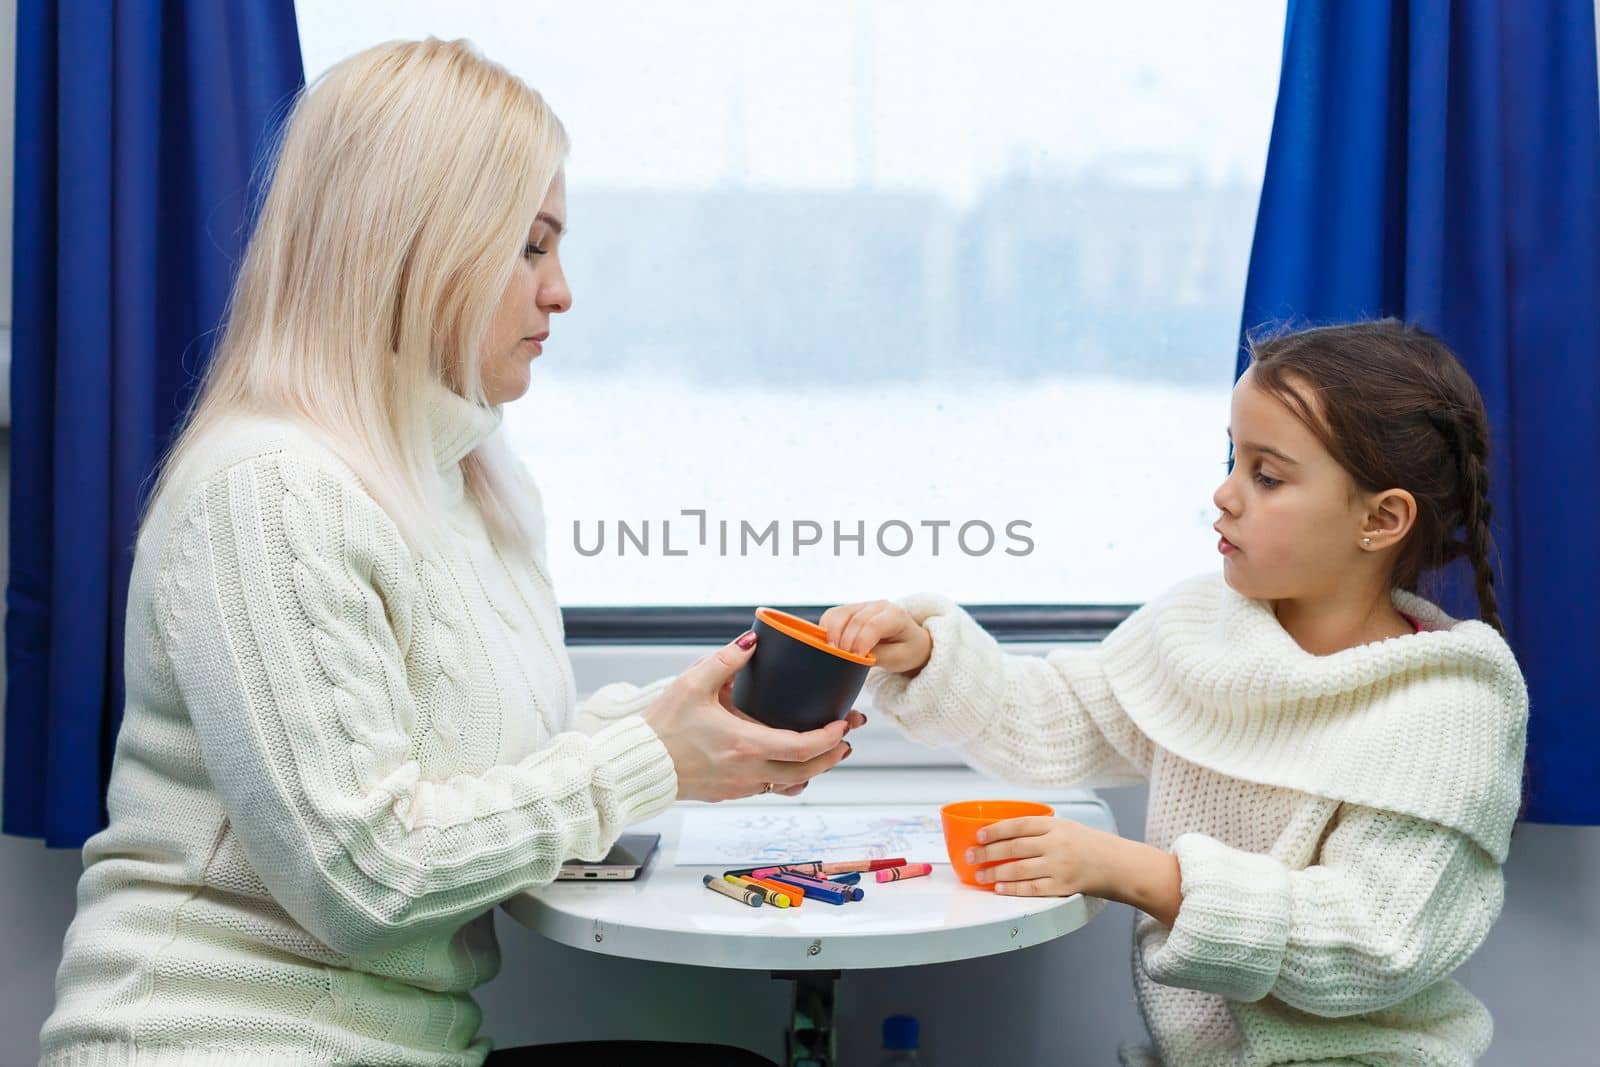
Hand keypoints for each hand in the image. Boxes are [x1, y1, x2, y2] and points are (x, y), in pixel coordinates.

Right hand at [642, 631, 855, 801]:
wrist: (637, 764)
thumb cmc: (662, 726)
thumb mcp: (692, 684)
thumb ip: (725, 661)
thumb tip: (751, 641)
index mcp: (745, 745)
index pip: (802, 748)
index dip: (829, 738)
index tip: (842, 724)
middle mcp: (747, 771)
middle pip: (806, 772)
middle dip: (832, 757)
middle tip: (847, 740)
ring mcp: (739, 787)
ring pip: (789, 785)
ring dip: (811, 770)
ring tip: (826, 753)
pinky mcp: (728, 793)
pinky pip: (768, 789)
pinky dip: (787, 778)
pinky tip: (789, 765)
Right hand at [819, 600, 932, 673]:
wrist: (910, 641)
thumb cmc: (907, 650)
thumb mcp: (899, 658)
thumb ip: (877, 656)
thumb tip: (853, 657)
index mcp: (896, 615)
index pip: (873, 625)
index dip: (861, 642)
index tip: (855, 658)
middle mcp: (878, 606)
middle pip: (854, 620)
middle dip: (845, 642)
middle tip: (842, 660)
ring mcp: (862, 605)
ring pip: (838, 615)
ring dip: (832, 635)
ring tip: (834, 653)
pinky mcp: (850, 610)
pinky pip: (831, 616)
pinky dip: (826, 630)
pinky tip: (830, 644)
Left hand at [965, 816, 1129, 898]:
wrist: (1119, 865)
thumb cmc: (1091, 846)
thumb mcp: (1067, 827)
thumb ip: (1041, 830)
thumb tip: (1005, 835)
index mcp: (1056, 826)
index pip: (1018, 824)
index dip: (995, 830)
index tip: (978, 835)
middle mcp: (1056, 845)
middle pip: (1013, 848)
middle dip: (987, 852)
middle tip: (971, 856)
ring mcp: (1059, 867)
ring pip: (1018, 870)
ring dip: (994, 873)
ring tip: (979, 875)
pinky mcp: (1063, 887)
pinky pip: (1032, 889)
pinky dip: (1012, 889)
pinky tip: (999, 888)